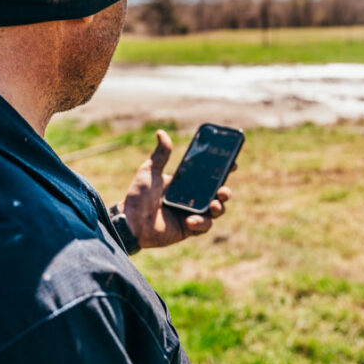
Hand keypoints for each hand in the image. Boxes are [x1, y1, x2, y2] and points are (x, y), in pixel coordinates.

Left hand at [120, 130, 232, 248]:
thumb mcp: (149, 171)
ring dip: (219, 208)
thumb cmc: (138, 196)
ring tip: (214, 205)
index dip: (222, 172)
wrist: (129, 222)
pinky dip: (201, 223)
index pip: (208, 177)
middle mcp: (190, 199)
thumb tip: (161, 132)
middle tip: (223, 190)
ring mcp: (190, 214)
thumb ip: (160, 154)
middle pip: (216, 194)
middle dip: (225, 192)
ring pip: (215, 211)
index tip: (233, 165)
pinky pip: (203, 227)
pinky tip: (191, 220)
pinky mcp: (188, 230)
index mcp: (184, 184)